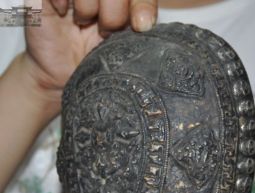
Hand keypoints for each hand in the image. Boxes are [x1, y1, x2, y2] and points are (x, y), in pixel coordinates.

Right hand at [24, 0, 157, 121]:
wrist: (62, 78)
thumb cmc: (94, 64)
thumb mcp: (122, 50)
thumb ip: (137, 29)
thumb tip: (147, 23)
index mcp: (124, 3)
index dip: (143, 4)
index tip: (141, 25)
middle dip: (115, 13)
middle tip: (106, 31)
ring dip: (88, 7)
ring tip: (83, 24)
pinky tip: (63, 13)